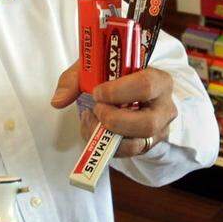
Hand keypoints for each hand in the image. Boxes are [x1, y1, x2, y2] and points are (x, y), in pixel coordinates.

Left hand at [51, 61, 175, 157]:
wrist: (132, 93)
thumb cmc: (117, 77)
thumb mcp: (98, 69)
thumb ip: (76, 80)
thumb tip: (58, 101)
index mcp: (159, 80)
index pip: (146, 86)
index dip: (119, 92)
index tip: (97, 92)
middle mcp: (165, 107)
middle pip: (147, 123)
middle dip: (114, 120)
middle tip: (96, 110)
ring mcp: (159, 130)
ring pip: (138, 143)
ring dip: (108, 136)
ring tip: (92, 120)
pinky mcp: (147, 145)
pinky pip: (128, 153)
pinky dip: (107, 146)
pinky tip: (96, 131)